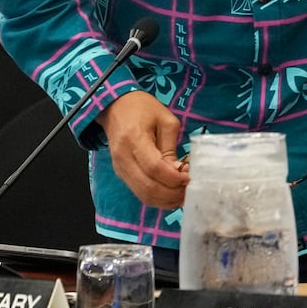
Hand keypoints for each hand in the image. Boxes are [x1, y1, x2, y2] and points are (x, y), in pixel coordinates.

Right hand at [98, 91, 187, 209]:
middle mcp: (123, 158)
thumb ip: (171, 147)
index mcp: (134, 139)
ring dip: (165, 199)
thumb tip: (179, 171)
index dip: (174, 178)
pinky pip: (139, 192)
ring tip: (184, 194)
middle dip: (172, 193)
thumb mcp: (165, 120)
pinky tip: (172, 195)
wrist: (115, 108)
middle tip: (191, 189)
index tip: (190, 178)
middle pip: (148, 186)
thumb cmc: (143, 109)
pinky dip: (157, 198)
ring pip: (143, 194)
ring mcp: (120, 169)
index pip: (154, 167)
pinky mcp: (122, 174)